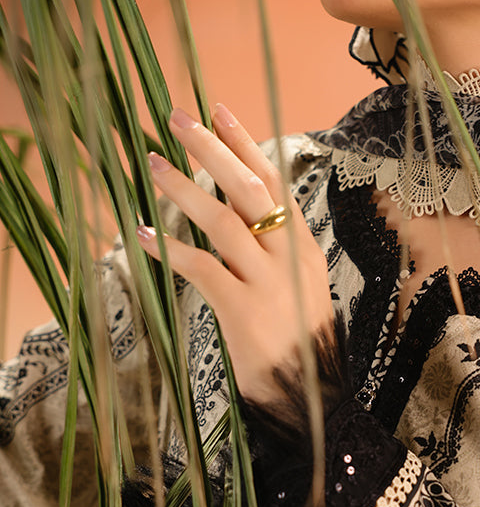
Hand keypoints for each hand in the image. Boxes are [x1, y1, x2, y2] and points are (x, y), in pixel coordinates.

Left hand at [136, 104, 332, 406]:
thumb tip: (241, 213)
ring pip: (223, 221)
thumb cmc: (296, 339)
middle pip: (249, 189)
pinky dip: (170, 249)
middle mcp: (288, 256)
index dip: (244, 143)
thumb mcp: (298, 284)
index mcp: (301, 245)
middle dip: (212, 149)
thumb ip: (274, 248)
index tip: (218, 110)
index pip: (272, 181)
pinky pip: (201, 269)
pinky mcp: (243, 311)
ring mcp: (267, 282)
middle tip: (178, 119)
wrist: (311, 396)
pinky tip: (142, 235)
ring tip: (154, 165)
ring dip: (184, 190)